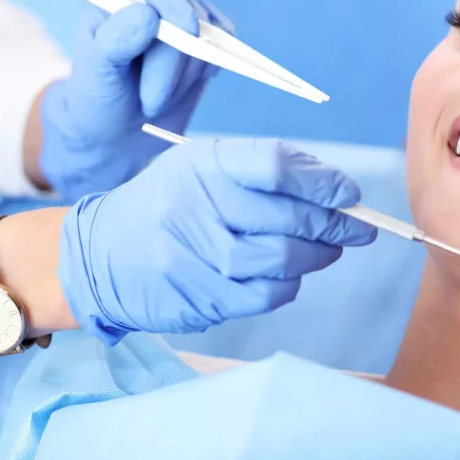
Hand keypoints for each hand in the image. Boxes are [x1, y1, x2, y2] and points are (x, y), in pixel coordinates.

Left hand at [39, 0, 233, 200]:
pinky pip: (225, 43)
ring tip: (155, 97)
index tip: (183, 30)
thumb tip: (150, 15)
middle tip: (150, 100)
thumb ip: (115, 41)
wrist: (118, 128)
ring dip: (185, 74)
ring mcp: (182, 10)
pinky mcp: (207, 35)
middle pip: (183, 6)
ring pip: (207, 31)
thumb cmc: (99, 95)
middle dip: (172, 59)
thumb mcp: (95, 73)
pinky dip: (209, 68)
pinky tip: (184, 85)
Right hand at [57, 138, 375, 343]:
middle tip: (359, 228)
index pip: (277, 166)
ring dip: (317, 256)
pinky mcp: (198, 296)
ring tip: (327, 250)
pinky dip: (288, 285)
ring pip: (283, 259)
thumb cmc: (168, 203)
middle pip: (289, 216)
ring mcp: (194, 254)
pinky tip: (288, 275)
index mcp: (203, 163)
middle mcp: (196, 204)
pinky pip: (265, 295)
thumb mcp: (204, 167)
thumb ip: (265, 171)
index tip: (349, 193)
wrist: (101, 253)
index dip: (323, 182)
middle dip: (336, 224)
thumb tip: (338, 189)